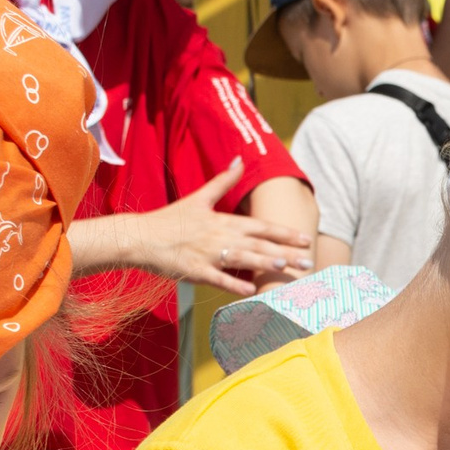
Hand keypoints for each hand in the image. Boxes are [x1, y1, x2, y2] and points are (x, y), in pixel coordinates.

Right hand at [89, 159, 312, 291]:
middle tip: (308, 261)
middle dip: (285, 252)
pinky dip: (234, 284)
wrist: (140, 236)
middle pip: (258, 244)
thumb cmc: (171, 219)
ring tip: (284, 267)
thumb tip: (239, 159)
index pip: (260, 226)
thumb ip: (223, 180)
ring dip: (263, 263)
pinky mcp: (195, 270)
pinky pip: (218, 279)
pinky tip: (251, 290)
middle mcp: (219, 236)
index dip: (284, 232)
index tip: (304, 238)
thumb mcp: (199, 197)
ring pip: (241, 259)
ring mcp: (207, 254)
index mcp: (223, 220)